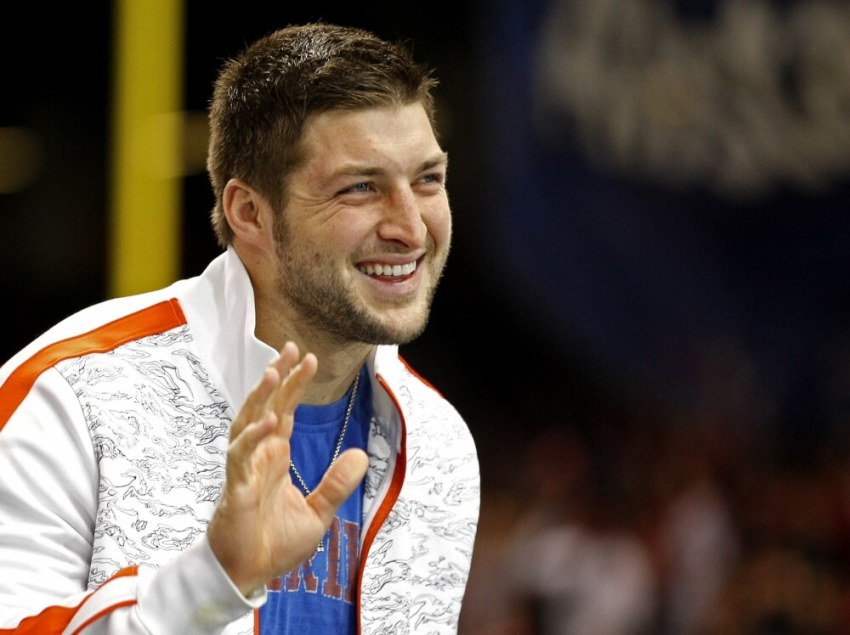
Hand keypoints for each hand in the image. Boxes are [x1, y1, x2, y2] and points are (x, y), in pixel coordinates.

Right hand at [207, 342, 368, 596]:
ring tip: (273, 372)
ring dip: (259, 397)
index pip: (284, 411)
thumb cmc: (273, 545)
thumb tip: (361, 455)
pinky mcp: (235, 487)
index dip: (294, 385)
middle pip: (265, 406)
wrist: (247, 575)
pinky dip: (253, 436)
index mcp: (275, 457)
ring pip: (247, 422)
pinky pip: (241, 455)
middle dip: (277, 377)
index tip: (308, 359)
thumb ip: (336, 484)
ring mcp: (244, 469)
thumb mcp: (318, 514)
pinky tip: (269, 420)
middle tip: (291, 348)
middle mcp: (259, 456)